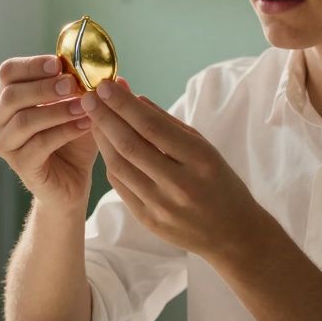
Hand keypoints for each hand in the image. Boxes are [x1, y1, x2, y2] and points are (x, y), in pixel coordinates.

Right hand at [0, 55, 96, 207]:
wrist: (73, 178)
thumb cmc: (72, 137)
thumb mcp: (79, 106)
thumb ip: (85, 87)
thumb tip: (108, 71)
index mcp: (9, 97)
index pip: (8, 72)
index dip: (32, 65)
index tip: (59, 64)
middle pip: (11, 95)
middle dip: (44, 87)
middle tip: (73, 84)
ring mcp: (6, 143)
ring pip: (24, 121)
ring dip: (57, 110)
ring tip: (85, 106)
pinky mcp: (20, 165)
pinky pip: (39, 145)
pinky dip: (64, 132)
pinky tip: (85, 125)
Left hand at [81, 79, 271, 262]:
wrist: (231, 234)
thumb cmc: (220, 183)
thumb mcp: (205, 148)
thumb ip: (170, 124)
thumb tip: (135, 98)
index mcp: (200, 160)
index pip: (152, 127)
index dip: (125, 105)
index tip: (107, 86)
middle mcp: (180, 184)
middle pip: (130, 145)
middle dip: (105, 117)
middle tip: (89, 96)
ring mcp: (161, 205)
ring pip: (119, 166)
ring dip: (102, 138)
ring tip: (92, 117)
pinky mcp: (148, 220)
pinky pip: (120, 186)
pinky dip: (110, 161)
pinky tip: (105, 144)